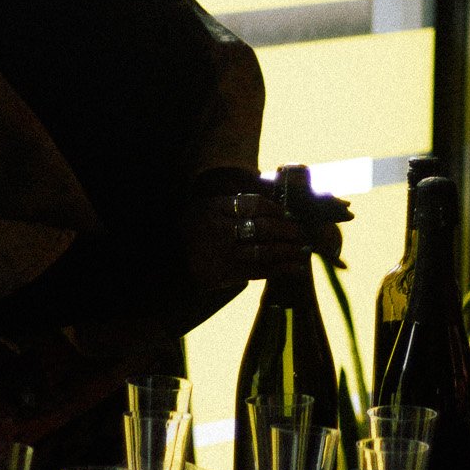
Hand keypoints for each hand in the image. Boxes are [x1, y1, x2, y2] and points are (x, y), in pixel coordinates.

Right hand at [182, 188, 309, 290]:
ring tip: (303, 249)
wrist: (166, 262)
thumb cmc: (190, 231)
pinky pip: (259, 271)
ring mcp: (222, 254)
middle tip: (302, 231)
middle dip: (288, 229)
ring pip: (264, 250)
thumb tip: (264, 194)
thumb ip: (230, 202)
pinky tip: (296, 268)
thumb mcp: (203, 208)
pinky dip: (281, 269)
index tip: (288, 213)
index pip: (253, 205)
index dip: (275, 209)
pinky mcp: (225, 275)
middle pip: (263, 227)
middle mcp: (219, 230)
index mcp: (214, 208)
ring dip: (289, 250)